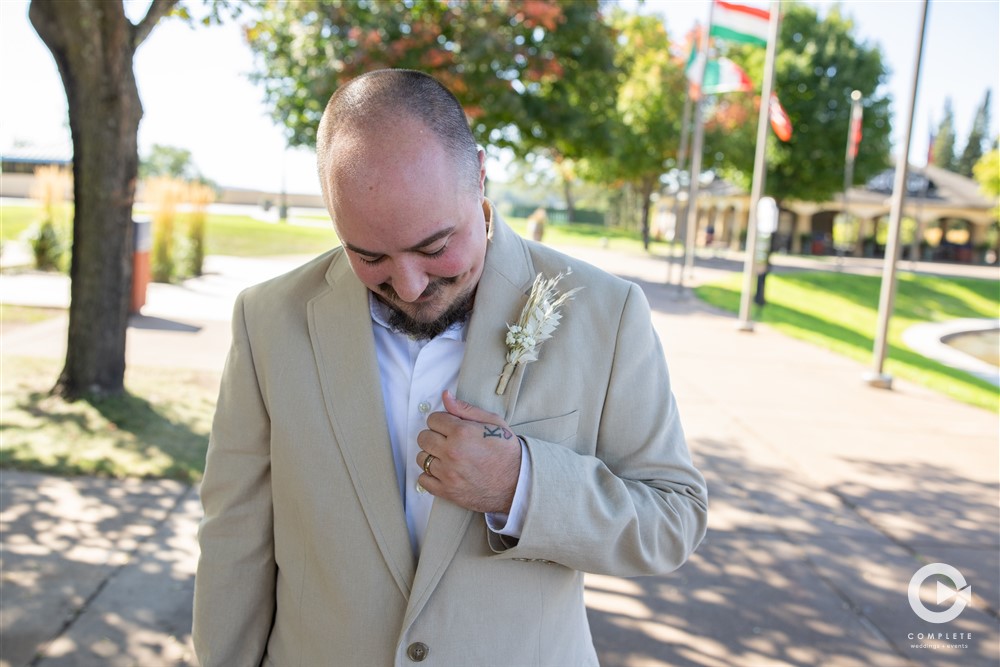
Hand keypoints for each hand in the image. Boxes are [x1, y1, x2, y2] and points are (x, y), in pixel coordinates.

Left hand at [416, 391, 520, 513]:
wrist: (518, 483)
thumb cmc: (507, 452)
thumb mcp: (493, 422)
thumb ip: (465, 409)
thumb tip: (445, 396)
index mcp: (462, 433)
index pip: (433, 419)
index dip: (442, 421)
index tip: (450, 427)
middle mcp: (451, 452)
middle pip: (423, 437)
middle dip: (434, 436)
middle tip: (448, 441)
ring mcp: (447, 473)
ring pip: (421, 458)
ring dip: (432, 456)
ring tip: (447, 457)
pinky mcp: (447, 491)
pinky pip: (423, 479)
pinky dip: (430, 475)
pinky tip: (444, 471)